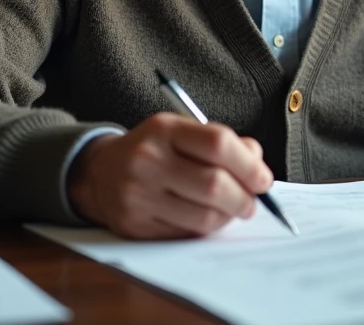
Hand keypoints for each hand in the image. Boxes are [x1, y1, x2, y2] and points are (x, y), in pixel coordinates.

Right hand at [66, 113, 272, 238]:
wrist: (100, 172)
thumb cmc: (155, 150)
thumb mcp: (183, 131)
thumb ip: (222, 142)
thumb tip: (257, 164)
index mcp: (164, 129)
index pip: (218, 143)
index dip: (249, 165)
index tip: (263, 179)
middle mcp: (148, 160)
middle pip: (214, 184)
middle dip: (244, 198)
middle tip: (252, 202)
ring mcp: (138, 195)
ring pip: (203, 216)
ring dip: (228, 217)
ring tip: (232, 210)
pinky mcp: (135, 225)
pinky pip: (186, 234)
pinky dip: (206, 229)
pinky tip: (207, 218)